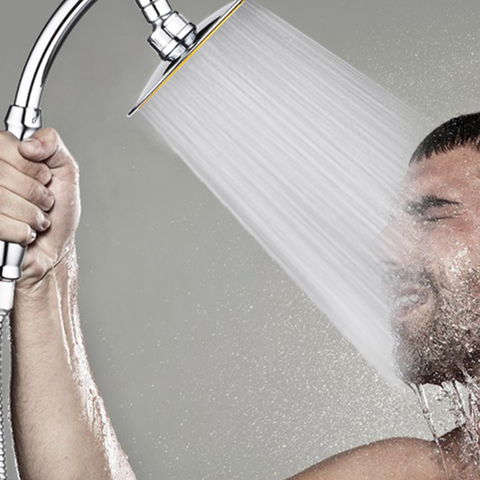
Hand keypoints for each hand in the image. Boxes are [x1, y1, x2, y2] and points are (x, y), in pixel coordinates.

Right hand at [0, 128, 80, 291]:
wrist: (55, 248)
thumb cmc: (58, 212)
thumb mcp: (66, 171)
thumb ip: (52, 145)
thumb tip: (29, 143)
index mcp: (4, 158)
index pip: (4, 143)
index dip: (32, 165)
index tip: (44, 177)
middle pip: (2, 173)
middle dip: (37, 193)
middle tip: (45, 202)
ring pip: (0, 198)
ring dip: (32, 213)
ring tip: (37, 218)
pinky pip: (0, 223)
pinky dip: (23, 231)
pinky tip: (27, 232)